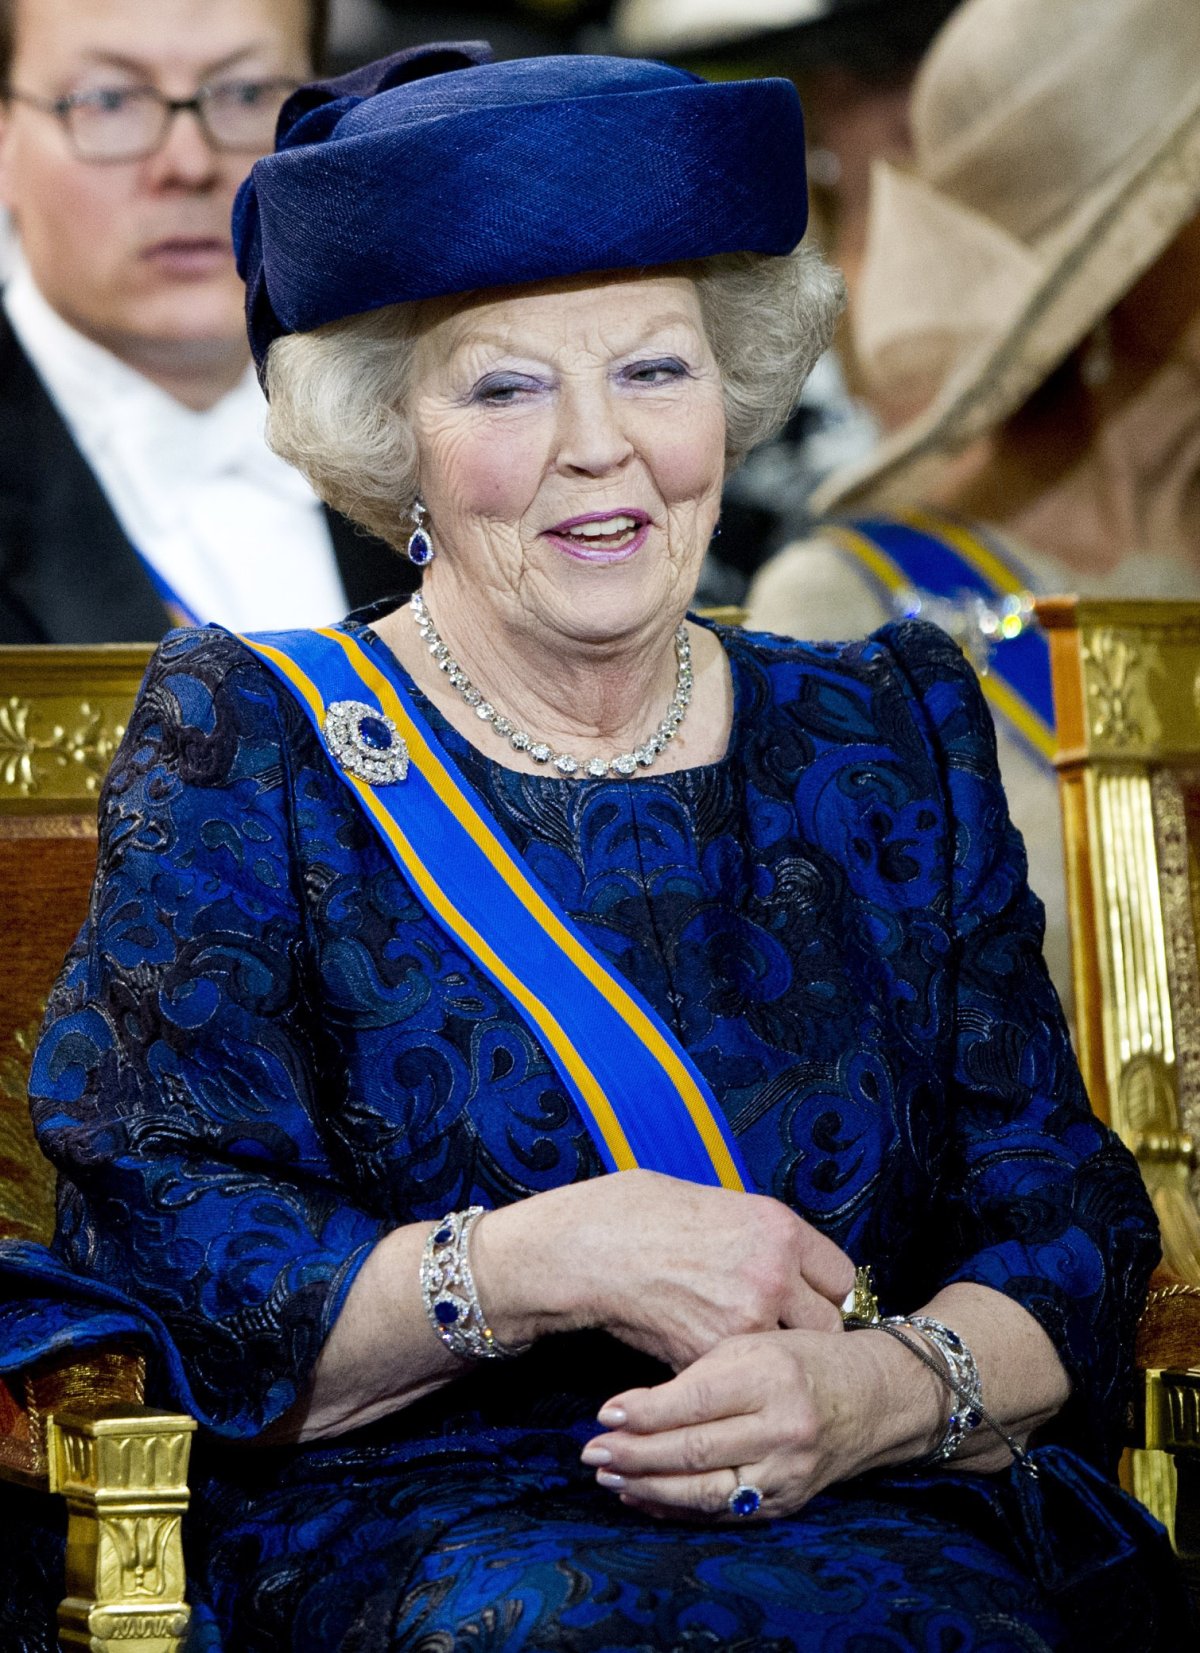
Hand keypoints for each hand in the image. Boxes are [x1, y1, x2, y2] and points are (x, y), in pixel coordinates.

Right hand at [476, 1169, 854, 1370]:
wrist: (585, 1248)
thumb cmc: (637, 1214)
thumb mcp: (716, 1203)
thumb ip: (759, 1235)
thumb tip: (782, 1257)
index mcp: (778, 1228)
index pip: (839, 1277)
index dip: (824, 1292)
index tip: (810, 1300)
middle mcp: (772, 1275)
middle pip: (827, 1327)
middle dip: (807, 1333)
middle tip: (783, 1334)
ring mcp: (743, 1321)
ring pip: (783, 1359)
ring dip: (769, 1359)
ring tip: (744, 1351)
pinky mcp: (709, 1358)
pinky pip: (736, 1376)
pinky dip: (726, 1374)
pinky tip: (702, 1352)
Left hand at [579, 1327, 940, 1520]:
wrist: (873, 1399)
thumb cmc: (802, 1359)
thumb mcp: (754, 1342)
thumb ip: (701, 1371)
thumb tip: (633, 1403)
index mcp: (770, 1375)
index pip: (694, 1401)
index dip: (644, 1411)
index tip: (604, 1411)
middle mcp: (782, 1428)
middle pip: (694, 1451)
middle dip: (635, 1454)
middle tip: (592, 1452)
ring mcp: (787, 1472)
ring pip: (705, 1491)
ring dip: (648, 1487)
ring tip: (608, 1477)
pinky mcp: (787, 1502)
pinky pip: (723, 1513)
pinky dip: (678, 1508)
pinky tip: (643, 1496)